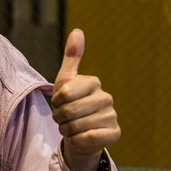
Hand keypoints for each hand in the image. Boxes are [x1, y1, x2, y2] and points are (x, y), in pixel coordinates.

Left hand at [51, 29, 120, 170]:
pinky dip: (76, 140)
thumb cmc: (70, 104)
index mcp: (94, 82)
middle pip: (69, 111)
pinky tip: (79, 138)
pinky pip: (87, 138)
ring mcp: (112, 116)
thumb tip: (77, 30)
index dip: (57, 101)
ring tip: (70, 127)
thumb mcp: (66, 81)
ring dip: (66, 130)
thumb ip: (72, 57)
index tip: (59, 102)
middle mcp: (106, 98)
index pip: (65, 93)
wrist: (79, 134)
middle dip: (59, 117)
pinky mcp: (114, 134)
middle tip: (63, 118)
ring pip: (76, 126)